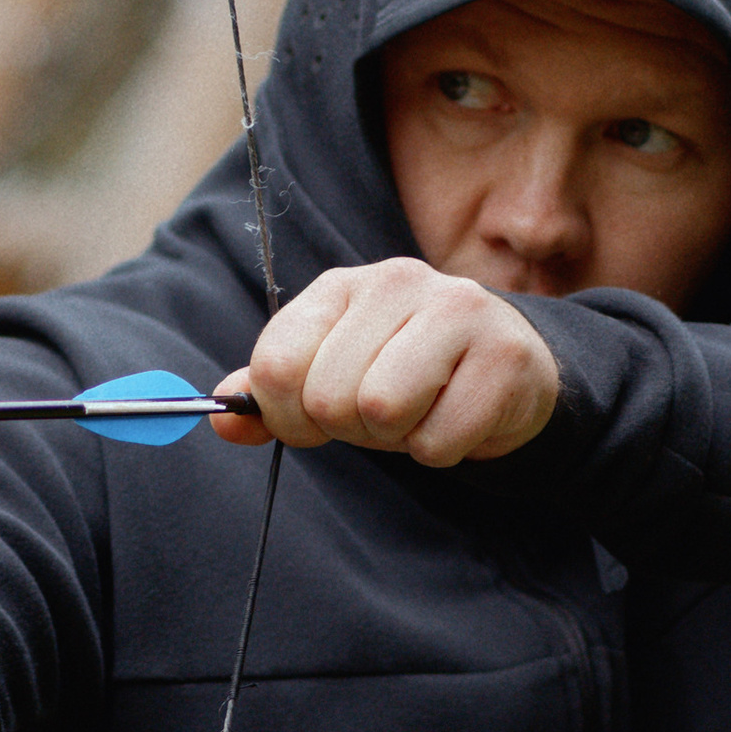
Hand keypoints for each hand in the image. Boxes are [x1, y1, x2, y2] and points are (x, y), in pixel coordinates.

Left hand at [214, 259, 560, 466]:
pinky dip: (441, 450)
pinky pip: (438, 441)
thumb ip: (272, 396)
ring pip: (381, 412)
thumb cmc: (407, 374)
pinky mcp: (504, 355)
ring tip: (418, 413)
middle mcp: (396, 282)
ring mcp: (456, 310)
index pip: (275, 363)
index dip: (286, 415)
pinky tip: (456, 418)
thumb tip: (221, 420)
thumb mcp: (331, 376)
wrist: (509, 369)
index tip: (313, 421)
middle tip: (381, 415)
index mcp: (341, 286)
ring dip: (396, 438)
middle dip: (349, 429)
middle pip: (328, 396)